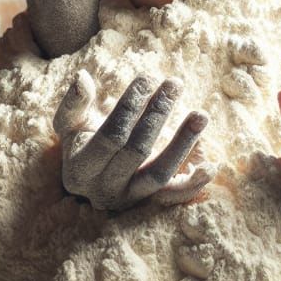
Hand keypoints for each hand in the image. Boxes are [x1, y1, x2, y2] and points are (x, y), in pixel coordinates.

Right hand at [54, 70, 213, 210]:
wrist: (90, 174)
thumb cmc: (81, 139)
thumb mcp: (70, 124)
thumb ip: (74, 103)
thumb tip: (81, 77)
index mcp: (79, 170)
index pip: (111, 136)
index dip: (130, 106)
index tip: (147, 78)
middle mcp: (104, 190)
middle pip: (137, 151)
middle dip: (157, 114)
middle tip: (174, 84)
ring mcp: (129, 199)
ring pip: (158, 175)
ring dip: (182, 143)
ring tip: (201, 114)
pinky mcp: (149, 203)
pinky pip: (172, 197)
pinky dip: (192, 185)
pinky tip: (210, 167)